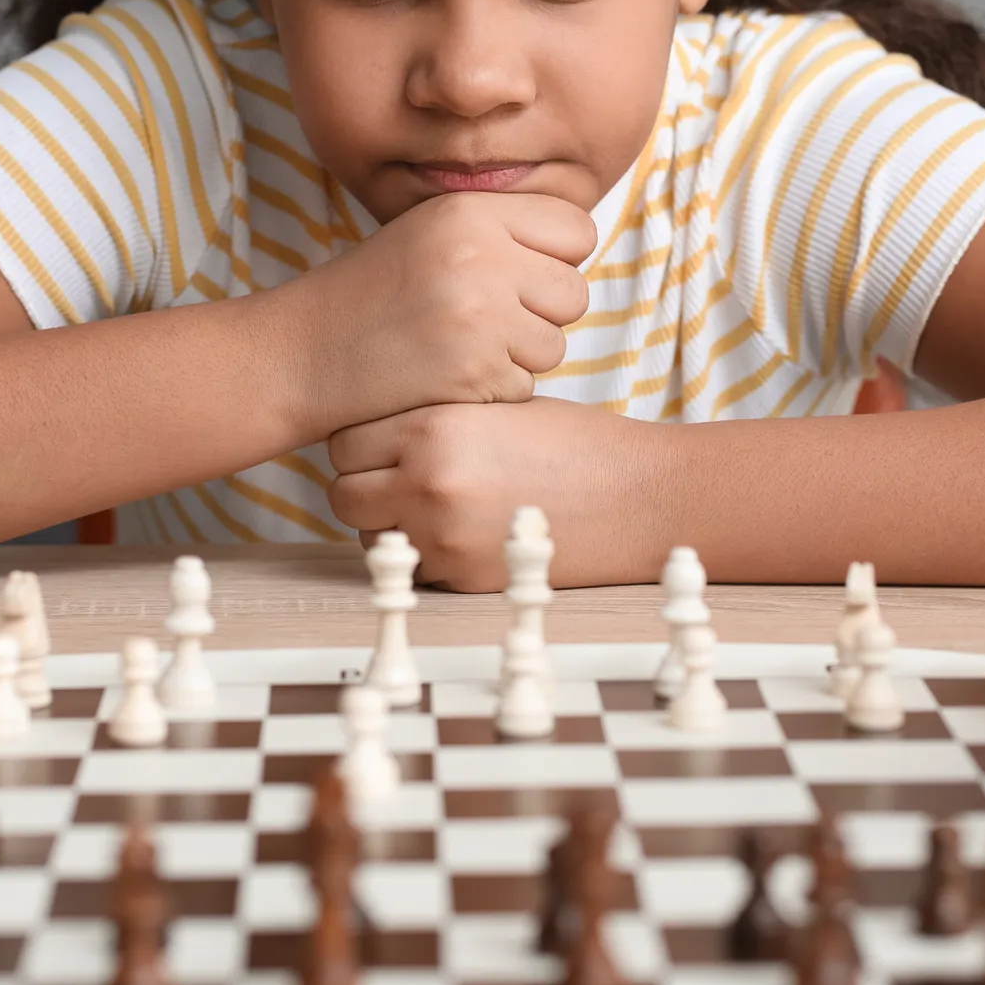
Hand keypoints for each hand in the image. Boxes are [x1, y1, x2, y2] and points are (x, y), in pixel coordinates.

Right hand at [274, 193, 595, 435]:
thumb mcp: (430, 231)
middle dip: (543, 312)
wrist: (306, 352)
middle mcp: (483, 258)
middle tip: (493, 319)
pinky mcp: (476, 373)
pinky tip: (449, 374)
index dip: (557, 257)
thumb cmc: (371, 293)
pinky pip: (525, 385)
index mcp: (472, 212)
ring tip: (464, 346)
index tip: (525, 274)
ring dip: (521, 355)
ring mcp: (482, 318)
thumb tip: (577, 244)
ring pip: (555, 344)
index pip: (576, 229)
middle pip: (574, 292)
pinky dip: (494, 389)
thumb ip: (500, 229)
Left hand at [327, 397, 657, 590]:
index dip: (360, 443)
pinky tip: (463, 534)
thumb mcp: (499, 406)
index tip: (381, 443)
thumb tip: (381, 429)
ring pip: (370, 538)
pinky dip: (425, 556)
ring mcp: (444, 537)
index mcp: (436, 426)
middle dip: (364, 486)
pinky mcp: (464, 579)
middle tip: (396, 479)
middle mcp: (429, 482)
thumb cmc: (577, 444)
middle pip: (343, 493)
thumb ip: (436, 418)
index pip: (345, 441)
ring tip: (433, 507)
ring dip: (388, 524)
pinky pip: (413, 570)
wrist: (642, 498)